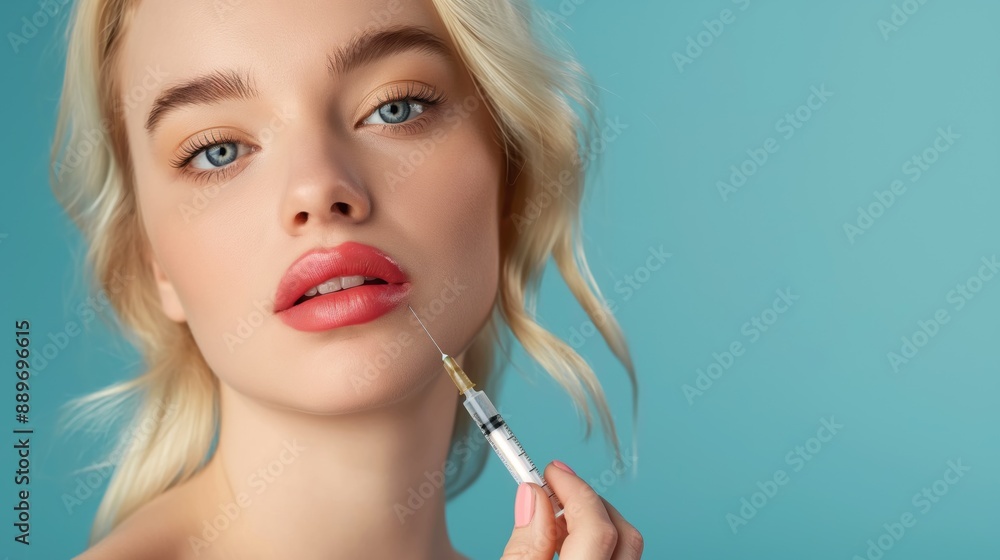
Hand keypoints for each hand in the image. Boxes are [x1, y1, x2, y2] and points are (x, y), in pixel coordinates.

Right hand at [500, 460, 643, 558]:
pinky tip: (567, 544)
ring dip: (595, 524)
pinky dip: (598, 546)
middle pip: (624, 535)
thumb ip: (524, 547)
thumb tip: (533, 495)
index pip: (596, 529)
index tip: (551, 472)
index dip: (574, 491)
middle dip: (589, 503)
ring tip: (556, 516)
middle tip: (555, 486)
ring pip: (627, 549)